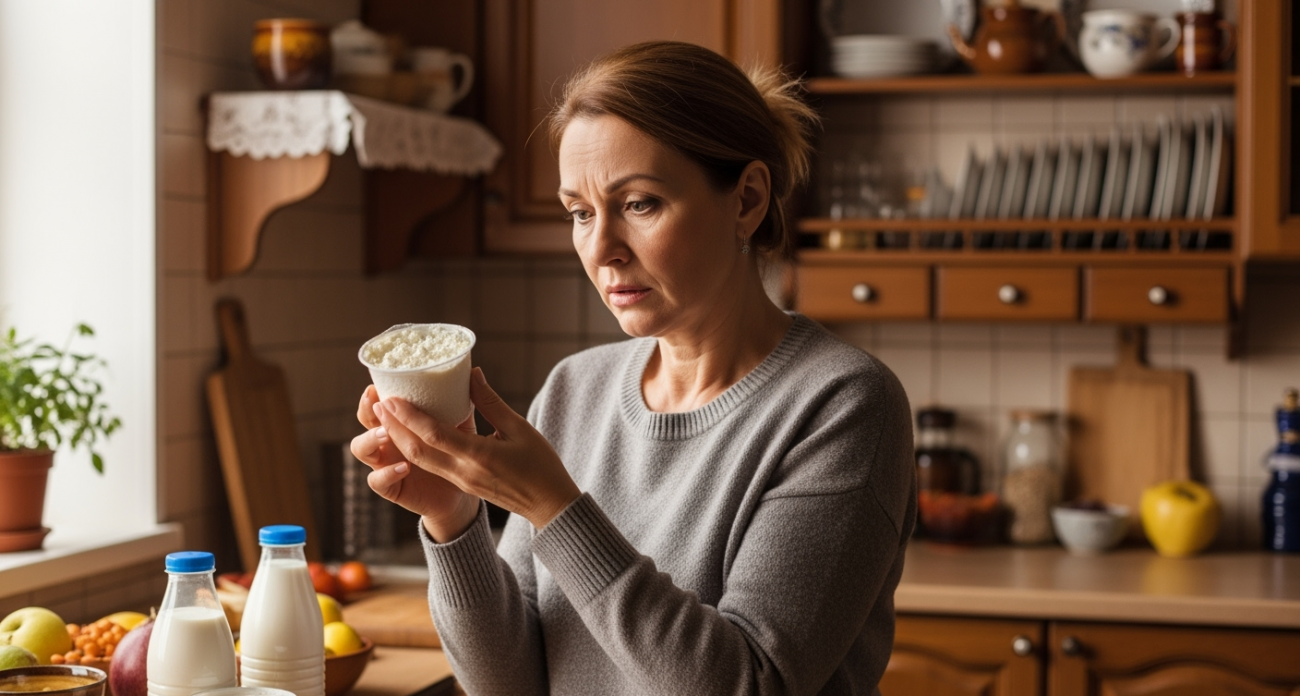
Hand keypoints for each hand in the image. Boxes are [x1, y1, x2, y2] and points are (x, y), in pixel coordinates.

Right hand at [351, 385, 479, 540]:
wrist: (463, 494)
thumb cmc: (460, 454)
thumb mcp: (463, 427)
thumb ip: (463, 405)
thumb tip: (474, 372)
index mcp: (401, 423)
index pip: (380, 403)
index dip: (374, 394)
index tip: (378, 383)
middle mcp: (388, 441)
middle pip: (365, 422)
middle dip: (366, 410)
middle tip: (378, 403)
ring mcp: (386, 464)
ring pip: (362, 449)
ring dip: (369, 439)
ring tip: (385, 433)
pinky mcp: (393, 488)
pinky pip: (378, 482)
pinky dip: (386, 474)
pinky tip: (404, 467)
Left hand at [374, 367, 581, 531]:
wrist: (549, 506)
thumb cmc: (541, 466)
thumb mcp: (520, 428)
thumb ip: (491, 402)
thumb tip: (472, 374)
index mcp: (478, 457)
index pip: (433, 435)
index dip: (408, 416)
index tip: (391, 397)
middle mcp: (463, 471)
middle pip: (417, 450)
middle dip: (394, 427)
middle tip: (379, 402)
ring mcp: (461, 480)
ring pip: (420, 459)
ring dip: (400, 438)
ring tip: (386, 416)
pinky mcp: (463, 483)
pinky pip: (432, 464)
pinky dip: (417, 447)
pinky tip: (412, 432)